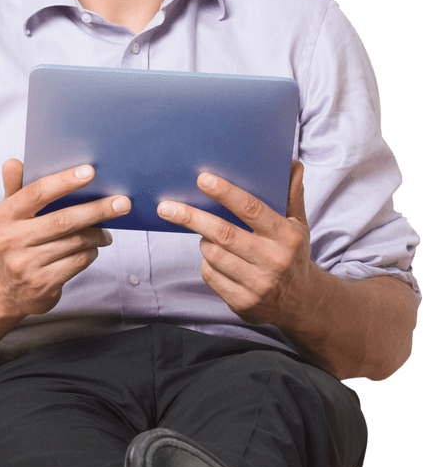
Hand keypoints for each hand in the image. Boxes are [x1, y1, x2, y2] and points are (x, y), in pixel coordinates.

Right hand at [0, 159, 130, 316]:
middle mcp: (10, 240)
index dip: (64, 181)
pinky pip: (78, 262)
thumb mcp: (9, 216)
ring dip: (97, 234)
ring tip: (106, 231)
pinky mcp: (42, 284)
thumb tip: (13, 162)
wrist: (8, 292)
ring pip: (75, 242)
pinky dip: (91, 252)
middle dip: (96, 210)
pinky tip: (93, 248)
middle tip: (122, 202)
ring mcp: (25, 264)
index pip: (36, 193)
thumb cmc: (15, 243)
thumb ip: (14, 188)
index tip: (90, 171)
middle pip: (62, 220)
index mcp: (2, 216)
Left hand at [156, 161, 311, 324]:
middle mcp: (273, 260)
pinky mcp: (243, 302)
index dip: (226, 193)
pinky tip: (214, 258)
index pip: (252, 209)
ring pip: (213, 254)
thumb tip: (293, 164)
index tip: (203, 179)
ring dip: (203, 241)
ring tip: (207, 234)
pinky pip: (210, 275)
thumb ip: (292, 195)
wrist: (301, 302)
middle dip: (191, 217)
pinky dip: (207, 263)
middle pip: (223, 234)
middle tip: (166, 207)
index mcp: (286, 236)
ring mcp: (257, 284)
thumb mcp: (298, 225)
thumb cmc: (293, 254)